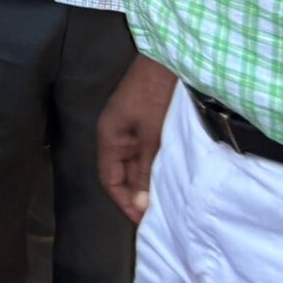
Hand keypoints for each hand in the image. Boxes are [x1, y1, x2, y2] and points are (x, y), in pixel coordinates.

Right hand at [96, 55, 177, 221]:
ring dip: (151, 181)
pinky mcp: (147, 124)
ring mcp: (132, 130)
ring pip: (138, 165)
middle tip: (163, 216)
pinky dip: (158, 167)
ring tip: (170, 202)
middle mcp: (117, 136)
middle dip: (140, 195)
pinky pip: (149, 153)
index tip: (145, 221)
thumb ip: (146, 170)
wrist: (169, 61)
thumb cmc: (155, 96)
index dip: (125, 202)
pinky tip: (174, 177)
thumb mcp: (152, 137)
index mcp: (109, 138)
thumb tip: (141, 204)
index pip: (110, 180)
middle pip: (123, 175)